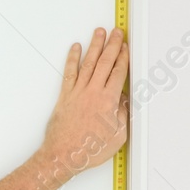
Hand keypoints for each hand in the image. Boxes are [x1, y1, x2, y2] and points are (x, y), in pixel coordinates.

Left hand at [40, 26, 129, 178]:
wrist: (63, 157)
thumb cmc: (88, 151)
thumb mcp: (118, 137)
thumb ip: (123, 115)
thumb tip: (123, 101)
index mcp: (108, 101)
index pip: (118, 72)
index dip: (123, 57)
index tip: (126, 47)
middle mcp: (93, 92)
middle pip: (105, 62)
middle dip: (112, 45)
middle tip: (117, 32)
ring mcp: (78, 93)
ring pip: (88, 63)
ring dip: (95, 46)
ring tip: (99, 32)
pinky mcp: (65, 97)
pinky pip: (70, 73)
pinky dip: (72, 59)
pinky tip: (75, 48)